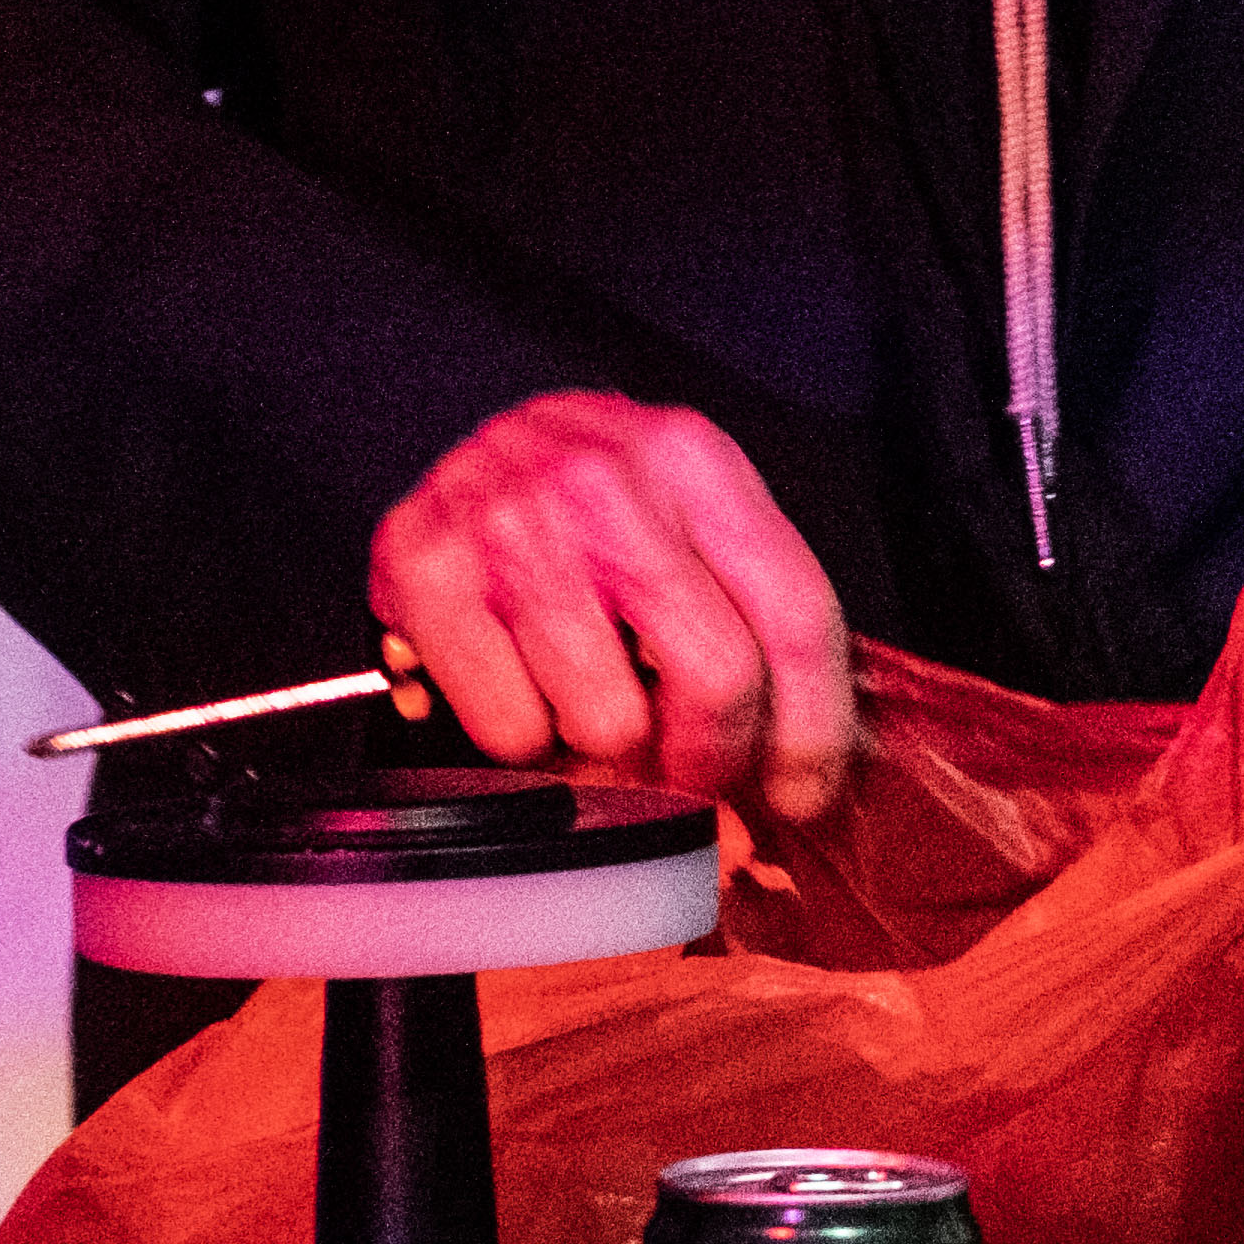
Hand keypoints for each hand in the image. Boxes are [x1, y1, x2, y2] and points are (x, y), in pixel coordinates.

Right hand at [367, 389, 860, 822]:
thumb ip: (758, 609)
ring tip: (585, 690)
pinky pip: (512, 732)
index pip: (794, 614)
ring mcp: (512, 523)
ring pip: (610, 722)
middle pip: (717, 677)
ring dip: (605, 739)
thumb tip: (815, 753)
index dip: (814, 728)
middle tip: (692, 765)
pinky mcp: (428, 572)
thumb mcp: (691, 515)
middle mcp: (607, 482)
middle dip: (713, 755)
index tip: (805, 791)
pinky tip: (521, 679)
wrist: (463, 452)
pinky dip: (522, 733)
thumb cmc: (594, 500)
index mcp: (695, 461)